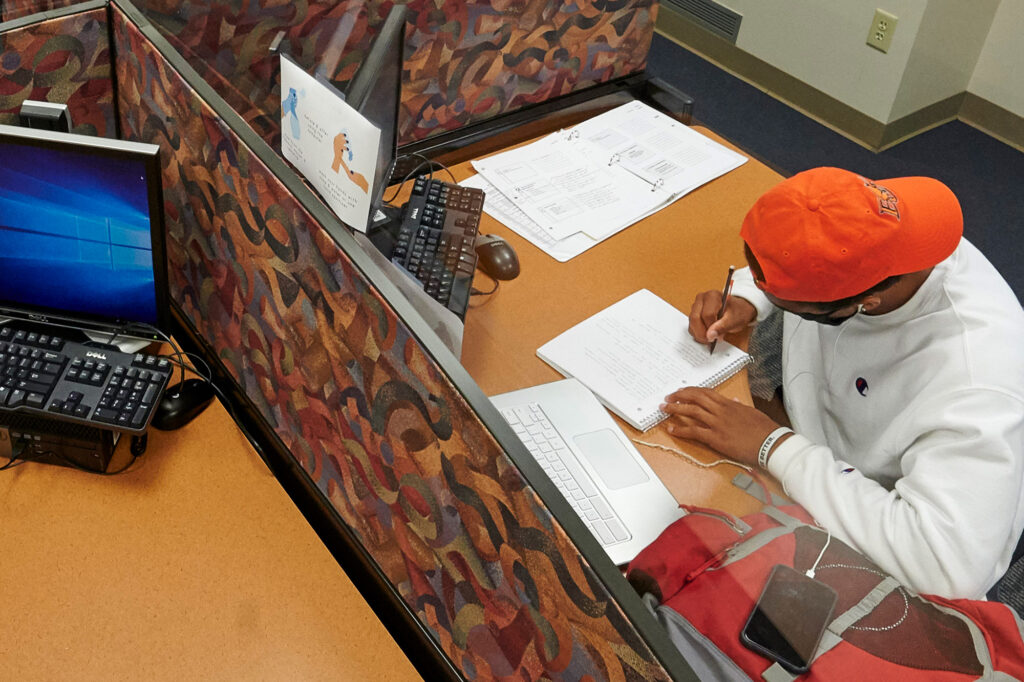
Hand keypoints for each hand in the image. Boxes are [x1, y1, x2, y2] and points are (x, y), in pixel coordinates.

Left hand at [661, 387, 782, 466]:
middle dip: (679, 396)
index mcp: (729, 404)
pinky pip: (694, 431)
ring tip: (664, 409)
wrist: (770, 442)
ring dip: (676, 409)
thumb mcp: (751, 412)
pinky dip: (681, 430)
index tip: (681, 391)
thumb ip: (739, 405)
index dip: (691, 391)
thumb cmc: (764, 429)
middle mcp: (721, 411)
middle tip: (668, 397)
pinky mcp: (716, 438)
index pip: (706, 392)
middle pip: (695, 398)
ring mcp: (717, 423)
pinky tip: (672, 429)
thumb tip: (733, 400)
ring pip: (692, 412)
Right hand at [688, 290, 755, 344]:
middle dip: (702, 333)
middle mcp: (702, 298)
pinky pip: (691, 325)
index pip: (707, 314)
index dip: (711, 328)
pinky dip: (697, 333)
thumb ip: (722, 327)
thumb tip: (710, 335)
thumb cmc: (737, 312)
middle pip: (695, 318)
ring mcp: (696, 305)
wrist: (738, 311)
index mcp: (713, 296)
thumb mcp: (734, 320)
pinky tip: (707, 335)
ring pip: (692, 323)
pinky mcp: (694, 313)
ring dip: (699, 334)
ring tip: (711, 338)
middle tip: (711, 341)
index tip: (718, 336)